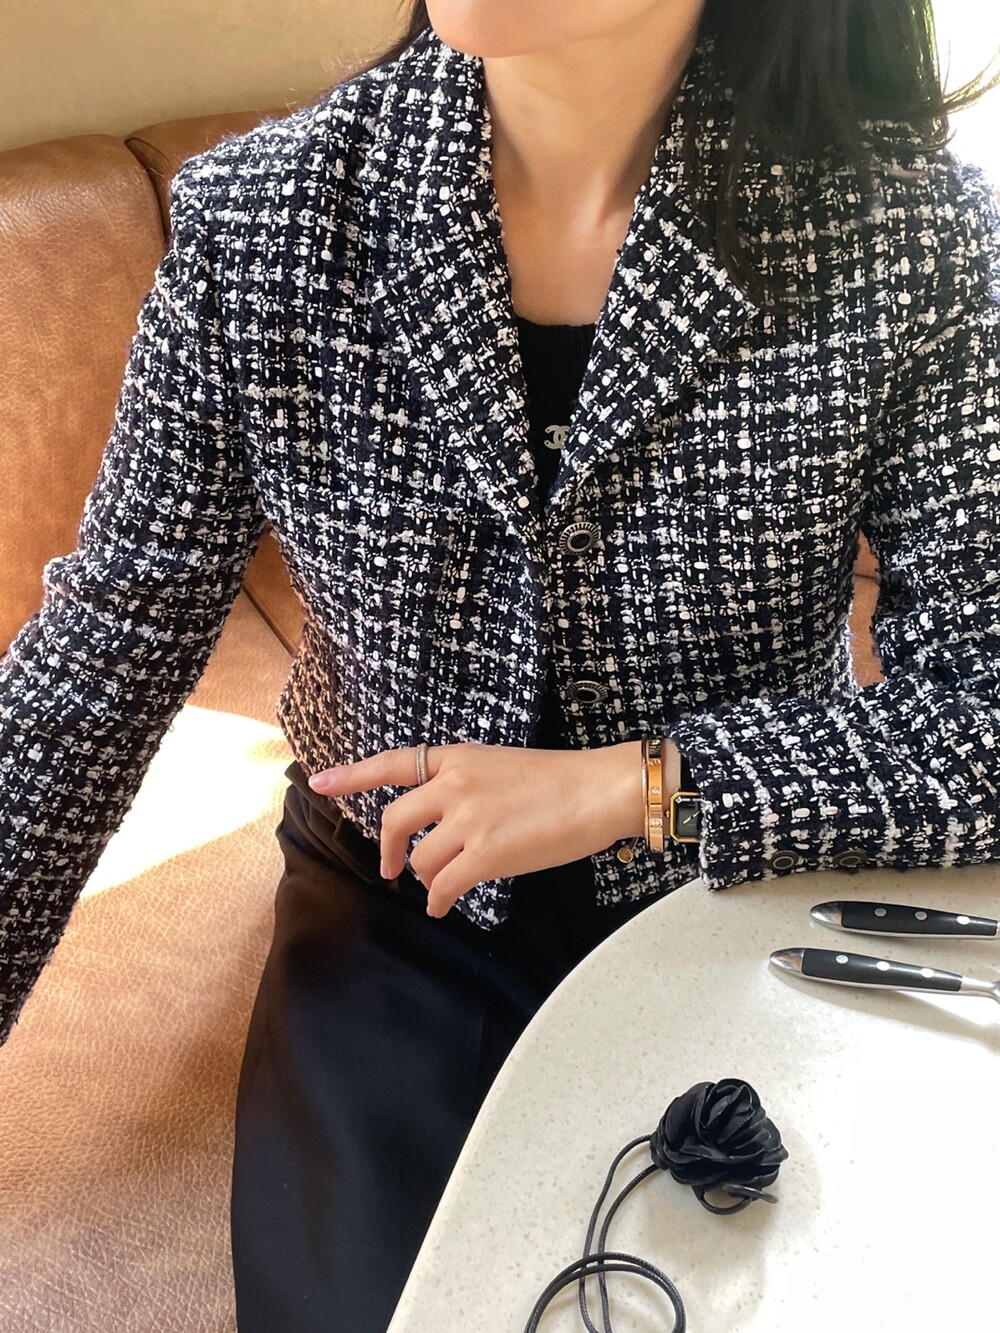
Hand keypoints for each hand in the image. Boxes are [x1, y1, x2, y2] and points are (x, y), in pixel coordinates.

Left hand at [306, 740, 652, 917]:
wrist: (598, 790)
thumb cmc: (560, 780)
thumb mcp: (500, 765)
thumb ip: (464, 785)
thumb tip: (441, 822)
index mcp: (458, 758)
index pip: (393, 763)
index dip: (352, 775)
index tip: (319, 782)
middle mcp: (454, 784)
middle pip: (396, 821)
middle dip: (391, 850)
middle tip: (394, 867)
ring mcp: (468, 819)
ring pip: (422, 860)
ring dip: (430, 877)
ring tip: (448, 882)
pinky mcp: (486, 853)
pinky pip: (444, 886)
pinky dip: (440, 901)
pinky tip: (445, 907)